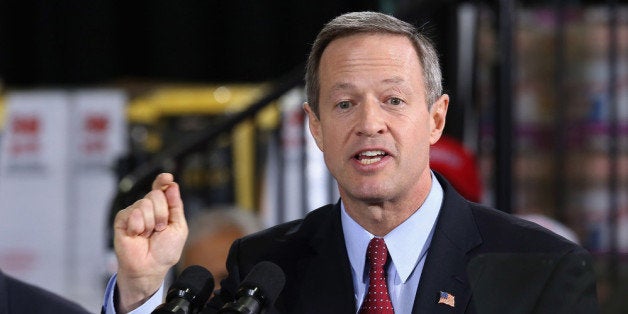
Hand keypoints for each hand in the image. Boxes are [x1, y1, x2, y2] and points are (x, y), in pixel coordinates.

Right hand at [113, 173, 187, 312]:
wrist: (150, 267)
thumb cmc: (165, 250)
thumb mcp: (178, 227)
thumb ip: (176, 206)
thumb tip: (172, 185)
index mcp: (162, 207)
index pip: (161, 189)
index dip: (163, 181)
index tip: (167, 177)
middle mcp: (148, 207)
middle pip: (156, 194)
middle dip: (162, 214)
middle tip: (159, 229)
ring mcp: (135, 212)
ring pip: (145, 203)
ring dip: (151, 223)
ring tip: (148, 235)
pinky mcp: (122, 219)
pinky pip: (133, 213)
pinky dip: (139, 226)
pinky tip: (137, 235)